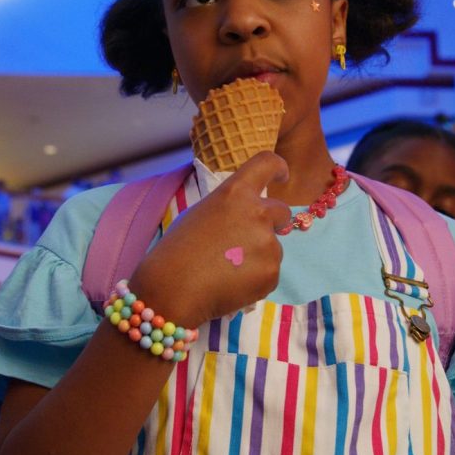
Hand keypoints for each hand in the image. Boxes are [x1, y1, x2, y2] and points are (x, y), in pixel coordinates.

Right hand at [129, 151, 291, 327]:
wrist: (172, 290)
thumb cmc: (176, 250)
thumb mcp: (200, 214)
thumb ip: (230, 209)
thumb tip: (245, 217)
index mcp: (236, 193)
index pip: (266, 164)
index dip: (277, 167)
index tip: (282, 175)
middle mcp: (258, 213)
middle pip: (281, 211)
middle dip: (273, 222)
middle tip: (249, 240)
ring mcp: (268, 244)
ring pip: (273, 247)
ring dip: (259, 255)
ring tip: (227, 270)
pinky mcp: (272, 272)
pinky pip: (270, 272)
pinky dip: (256, 279)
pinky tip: (232, 285)